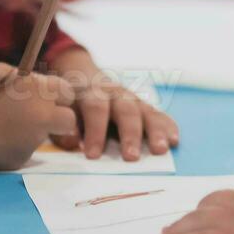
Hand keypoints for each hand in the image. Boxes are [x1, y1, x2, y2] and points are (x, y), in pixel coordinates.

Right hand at [0, 63, 76, 170]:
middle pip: (69, 120)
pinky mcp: (21, 159)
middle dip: (58, 118)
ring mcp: (33, 141)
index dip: (58, 95)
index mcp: (39, 89)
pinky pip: (26, 150)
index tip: (47, 97)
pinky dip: (15, 145)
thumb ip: (28, 78)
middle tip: (38, 115)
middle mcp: (43, 116)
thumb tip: (44, 86)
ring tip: (3, 124)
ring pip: (45, 136)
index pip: (68, 92)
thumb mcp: (2, 72)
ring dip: (33, 130)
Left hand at [50, 50, 178, 160]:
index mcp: (90, 90)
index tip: (92, 155)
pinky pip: (158, 114)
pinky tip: (174, 140)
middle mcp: (115, 92)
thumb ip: (62, 127)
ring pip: (146, 112)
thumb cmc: (69, 101)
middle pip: (126, 110)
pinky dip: (167, 126)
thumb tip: (73, 143)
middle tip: (131, 157)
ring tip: (161, 150)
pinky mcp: (143, 107)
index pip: (95, 108)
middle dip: (130, 134)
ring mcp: (132, 99)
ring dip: (155, 132)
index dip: (94, 131)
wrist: (80, 75)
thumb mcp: (59, 110)